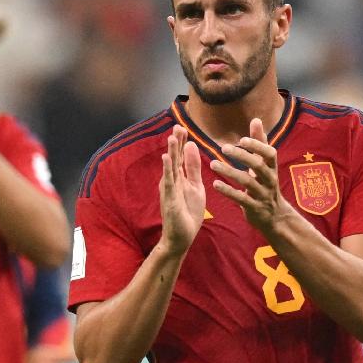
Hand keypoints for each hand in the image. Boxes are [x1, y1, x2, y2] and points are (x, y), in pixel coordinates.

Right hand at [158, 125, 204, 255]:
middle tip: (178, 125)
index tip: (183, 127)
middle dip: (176, 142)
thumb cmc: (188, 213)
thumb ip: (193, 167)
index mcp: (180, 177)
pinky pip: (168, 181)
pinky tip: (167, 158)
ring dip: (171, 152)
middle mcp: (172, 180)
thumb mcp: (195, 186)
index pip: (180, 156)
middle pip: (174, 158)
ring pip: (170, 167)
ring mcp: (169, 189)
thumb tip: (191, 146)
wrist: (182, 237)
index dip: (182, 142)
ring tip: (172, 137)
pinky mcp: (170, 198)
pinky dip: (167, 169)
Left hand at [210, 118, 286, 233]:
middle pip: (258, 165)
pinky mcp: (255, 208)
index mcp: (272, 167)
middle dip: (241, 156)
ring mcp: (263, 195)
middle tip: (224, 148)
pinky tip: (215, 184)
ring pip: (247, 182)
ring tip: (212, 164)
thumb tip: (256, 119)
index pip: (269, 153)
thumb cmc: (266, 184)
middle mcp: (270, 180)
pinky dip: (228, 191)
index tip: (242, 139)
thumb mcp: (265, 165)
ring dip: (229, 172)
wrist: (274, 216)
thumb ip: (260, 143)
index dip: (257, 145)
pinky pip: (241, 199)